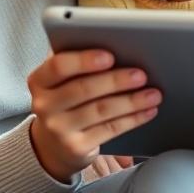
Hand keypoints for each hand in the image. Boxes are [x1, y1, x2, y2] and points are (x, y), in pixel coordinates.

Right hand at [27, 50, 160, 181]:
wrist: (52, 144)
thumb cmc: (65, 99)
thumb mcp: (61, 80)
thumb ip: (78, 62)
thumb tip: (117, 46)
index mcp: (39, 80)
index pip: (58, 66)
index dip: (84, 60)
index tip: (109, 56)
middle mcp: (44, 105)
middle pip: (83, 89)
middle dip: (116, 81)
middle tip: (141, 74)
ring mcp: (58, 129)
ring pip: (101, 110)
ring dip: (131, 101)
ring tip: (153, 93)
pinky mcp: (76, 147)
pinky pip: (109, 130)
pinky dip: (132, 119)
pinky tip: (147, 111)